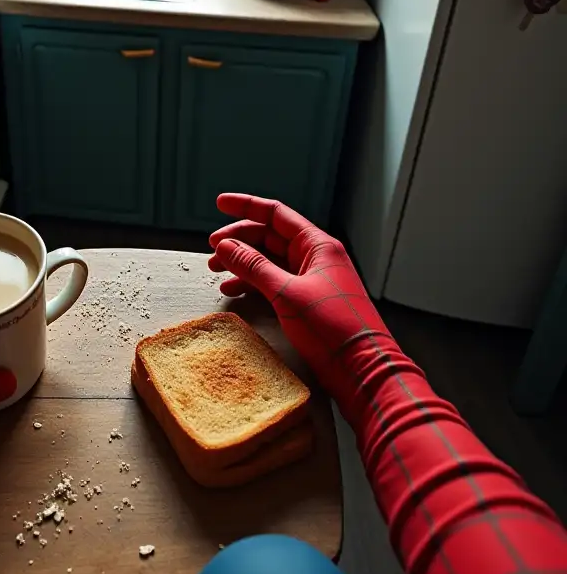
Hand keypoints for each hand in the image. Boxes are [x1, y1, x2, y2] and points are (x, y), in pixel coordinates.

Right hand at [208, 195, 397, 419]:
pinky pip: (274, 284)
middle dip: (239, 240)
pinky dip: (252, 285)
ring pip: (269, 262)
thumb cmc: (333, 328)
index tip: (219, 204)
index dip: (246, 207)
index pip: (276, 214)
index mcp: (317, 246)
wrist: (362, 369)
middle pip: (269, 237)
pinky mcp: (307, 303)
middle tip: (212, 249)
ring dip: (242, 264)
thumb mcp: (287, 293)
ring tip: (216, 270)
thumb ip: (254, 267)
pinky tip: (234, 292)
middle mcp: (315, 258)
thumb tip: (226, 246)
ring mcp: (311, 281)